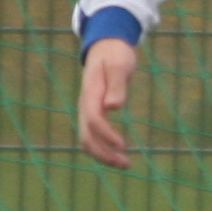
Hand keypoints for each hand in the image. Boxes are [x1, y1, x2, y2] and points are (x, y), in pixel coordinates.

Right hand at [78, 38, 139, 166]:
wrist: (105, 46)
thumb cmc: (115, 54)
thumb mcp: (119, 65)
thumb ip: (116, 85)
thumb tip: (113, 107)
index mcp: (91, 93)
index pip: (93, 120)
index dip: (106, 135)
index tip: (122, 146)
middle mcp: (85, 104)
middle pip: (86, 136)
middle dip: (103, 153)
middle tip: (126, 164)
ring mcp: (87, 109)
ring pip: (87, 139)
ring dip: (103, 155)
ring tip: (125, 164)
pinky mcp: (92, 112)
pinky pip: (92, 135)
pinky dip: (103, 147)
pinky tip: (119, 153)